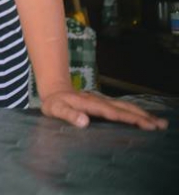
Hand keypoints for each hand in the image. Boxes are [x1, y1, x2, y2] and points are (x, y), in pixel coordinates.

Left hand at [40, 90, 167, 129]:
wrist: (55, 91)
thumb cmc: (54, 103)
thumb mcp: (55, 109)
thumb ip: (68, 115)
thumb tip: (84, 122)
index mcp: (90, 104)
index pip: (113, 113)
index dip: (129, 118)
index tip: (146, 125)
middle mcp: (100, 101)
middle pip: (124, 108)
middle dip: (143, 116)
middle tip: (161, 125)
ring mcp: (103, 101)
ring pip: (126, 107)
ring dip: (143, 114)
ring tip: (160, 122)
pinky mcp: (104, 103)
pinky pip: (123, 108)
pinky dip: (136, 113)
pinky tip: (145, 118)